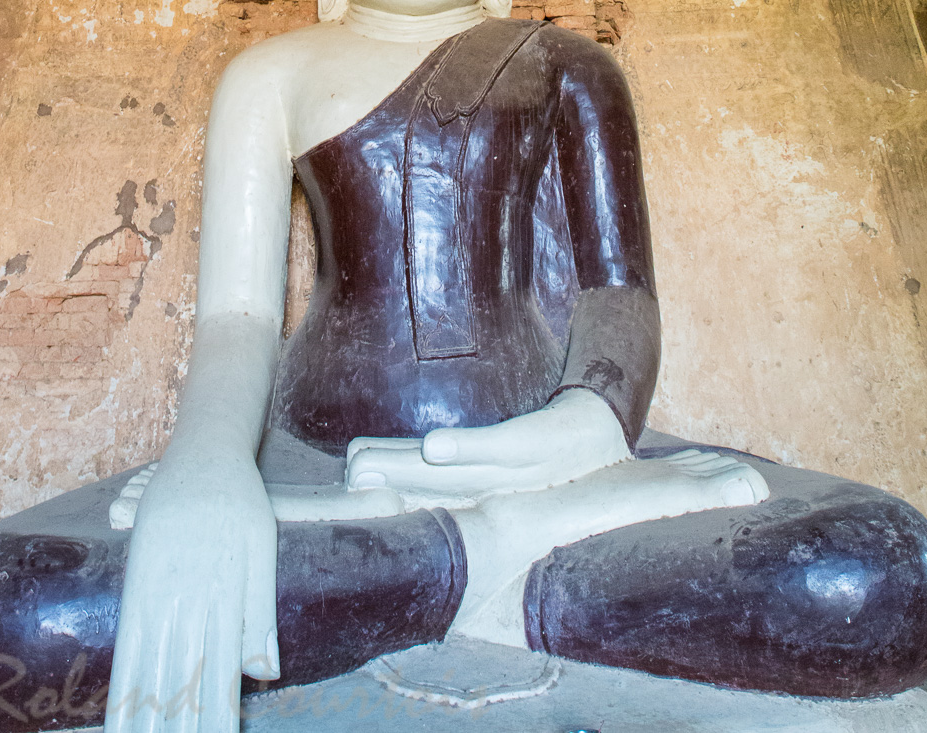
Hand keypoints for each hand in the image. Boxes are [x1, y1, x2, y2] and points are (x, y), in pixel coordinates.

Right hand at [104, 450, 277, 732]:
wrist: (202, 451)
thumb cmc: (239, 500)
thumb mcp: (261, 544)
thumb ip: (259, 610)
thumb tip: (263, 673)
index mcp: (226, 594)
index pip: (218, 679)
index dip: (214, 719)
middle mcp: (189, 600)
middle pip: (183, 684)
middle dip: (181, 726)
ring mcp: (159, 593)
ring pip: (154, 672)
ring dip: (153, 718)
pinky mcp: (136, 584)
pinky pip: (129, 646)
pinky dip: (124, 687)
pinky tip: (122, 716)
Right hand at [345, 389, 628, 502]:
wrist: (601, 428)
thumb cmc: (541, 450)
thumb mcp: (487, 462)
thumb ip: (439, 461)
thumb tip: (374, 460)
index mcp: (465, 494)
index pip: (404, 499)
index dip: (366, 497)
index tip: (325, 497)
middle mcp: (480, 491)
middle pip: (415, 492)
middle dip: (375, 490)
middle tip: (331, 492)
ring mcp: (507, 472)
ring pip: (446, 477)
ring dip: (406, 472)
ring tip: (364, 473)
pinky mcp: (532, 443)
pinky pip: (493, 447)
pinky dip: (462, 447)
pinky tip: (431, 447)